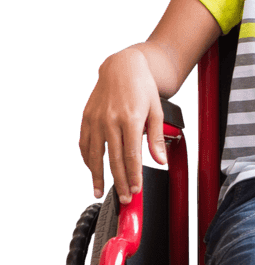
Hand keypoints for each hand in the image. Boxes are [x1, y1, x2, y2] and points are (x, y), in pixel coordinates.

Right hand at [79, 47, 166, 203]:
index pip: (132, 156)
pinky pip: (84, 143)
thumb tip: (160, 161)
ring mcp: (96, 119)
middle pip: (114, 160)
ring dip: (97, 175)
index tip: (136, 190)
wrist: (122, 66)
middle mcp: (110, 121)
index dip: (134, 176)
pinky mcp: (87, 117)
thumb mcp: (156, 111)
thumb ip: (155, 138)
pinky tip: (91, 169)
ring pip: (94, 155)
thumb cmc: (142, 88)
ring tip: (99, 191)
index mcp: (130, 120)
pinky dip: (86, 158)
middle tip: (124, 198)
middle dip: (119, 182)